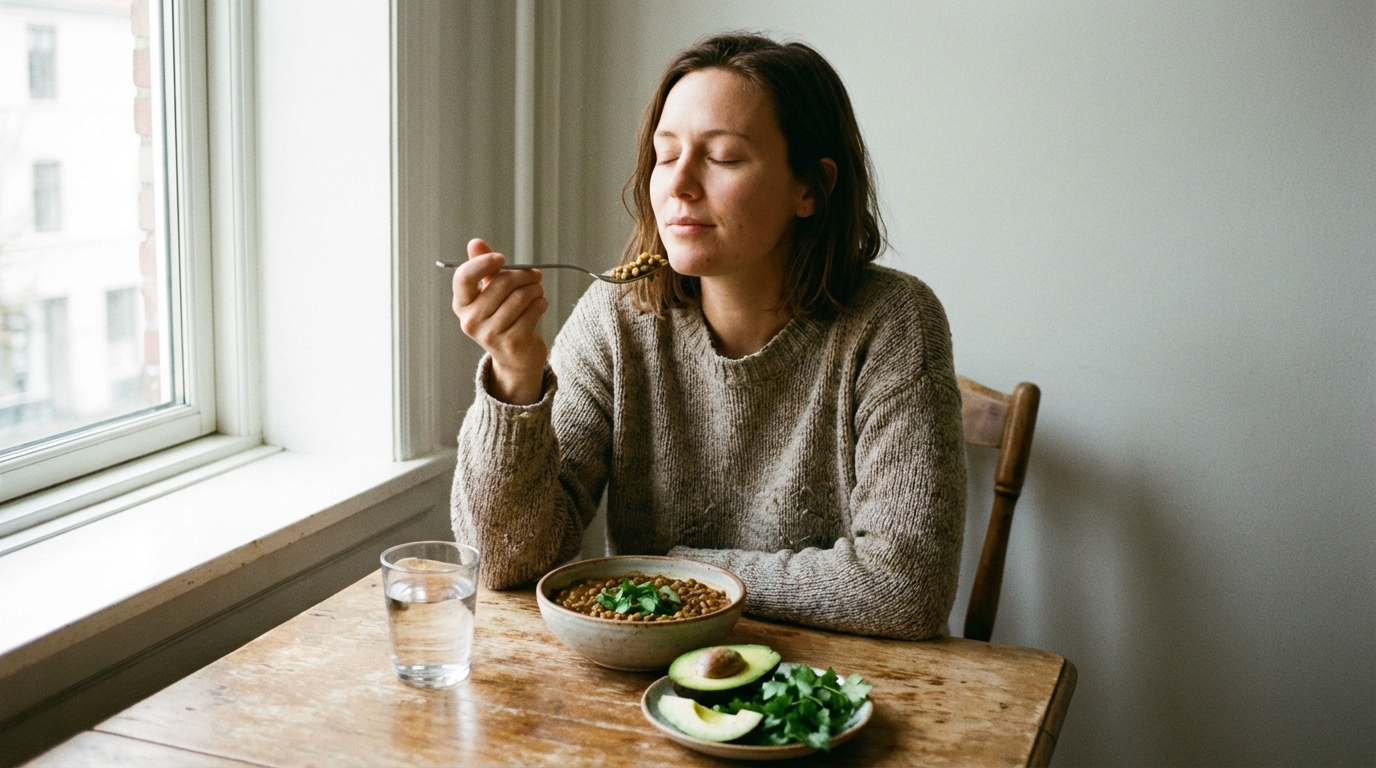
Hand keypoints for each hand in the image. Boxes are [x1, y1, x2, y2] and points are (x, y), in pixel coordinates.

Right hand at [452, 238, 548, 404]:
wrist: (515, 359)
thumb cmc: (502, 319)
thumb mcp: (489, 293)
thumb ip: (483, 267)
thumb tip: (475, 242)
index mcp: (461, 305)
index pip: (464, 277)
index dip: (483, 263)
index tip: (501, 258)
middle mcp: (471, 321)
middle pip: (502, 283)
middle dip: (524, 275)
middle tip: (535, 275)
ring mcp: (490, 334)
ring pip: (521, 296)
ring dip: (535, 289)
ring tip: (537, 292)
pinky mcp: (512, 342)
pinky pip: (532, 310)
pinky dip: (541, 303)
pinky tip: (540, 305)